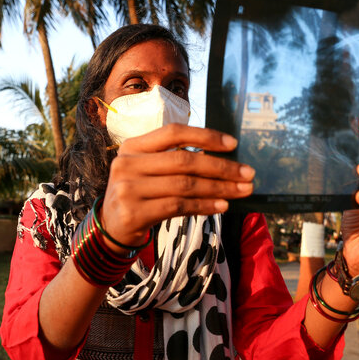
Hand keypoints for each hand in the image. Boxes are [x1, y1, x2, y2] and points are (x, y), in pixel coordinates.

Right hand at [100, 124, 254, 248]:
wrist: (110, 227)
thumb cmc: (139, 193)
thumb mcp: (148, 169)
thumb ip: (174, 160)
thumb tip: (224, 159)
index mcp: (133, 146)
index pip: (174, 133)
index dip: (205, 136)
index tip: (233, 144)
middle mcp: (127, 163)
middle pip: (184, 160)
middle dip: (221, 167)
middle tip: (248, 173)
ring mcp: (128, 188)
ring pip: (185, 185)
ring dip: (219, 188)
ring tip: (242, 191)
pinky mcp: (134, 212)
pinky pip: (179, 206)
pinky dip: (204, 206)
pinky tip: (222, 205)